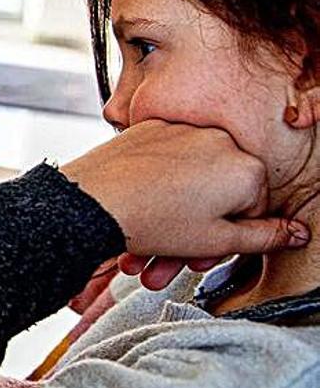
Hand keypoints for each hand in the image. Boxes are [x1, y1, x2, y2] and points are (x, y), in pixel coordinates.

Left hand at [61, 120, 308, 288]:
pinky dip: (153, 188)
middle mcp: (219, 140)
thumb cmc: (153, 221)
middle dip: (195, 232)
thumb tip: (297, 232)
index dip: (228, 235)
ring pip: (187, 180)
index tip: (206, 249)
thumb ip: (264, 237)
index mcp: (246, 167)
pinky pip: (163, 162)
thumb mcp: (217, 241)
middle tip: (172, 259)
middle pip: (218, 192)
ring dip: (170, 219)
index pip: (253, 207)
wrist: (92, 201)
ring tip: (145, 252)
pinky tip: (136, 215)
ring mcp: (182, 129)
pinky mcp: (150, 128)